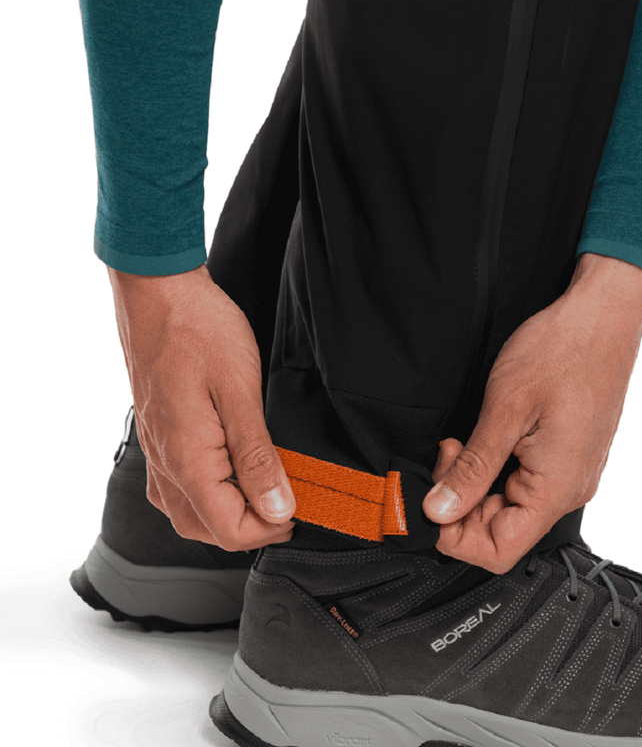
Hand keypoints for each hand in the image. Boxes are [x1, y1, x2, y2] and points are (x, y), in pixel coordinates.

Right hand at [108, 263, 295, 549]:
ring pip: (189, 512)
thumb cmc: (198, 330)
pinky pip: (178, 485)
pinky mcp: (159, 433)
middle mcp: (166, 464)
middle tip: (288, 499)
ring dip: (229, 513)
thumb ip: (258, 457)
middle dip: (251, 526)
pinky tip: (233, 471)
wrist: (157, 291)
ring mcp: (158, 450)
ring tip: (266, 487)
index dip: (271, 529)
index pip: (229, 532)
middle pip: (207, 530)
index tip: (302, 507)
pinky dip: (209, 493)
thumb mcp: (240, 392)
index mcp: (188, 461)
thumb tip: (277, 507)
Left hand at [423, 254, 641, 571]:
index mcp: (556, 488)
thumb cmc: (562, 351)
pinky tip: (482, 438)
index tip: (430, 500)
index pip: (498, 552)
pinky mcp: (566, 456)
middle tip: (445, 455)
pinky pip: (523, 482)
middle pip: (501, 530)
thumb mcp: (504, 410)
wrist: (601, 316)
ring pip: (509, 506)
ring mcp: (570, 473)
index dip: (454, 536)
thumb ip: (472, 469)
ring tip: (461, 441)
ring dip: (475, 482)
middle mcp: (569, 489)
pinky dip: (493, 468)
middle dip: (459, 501)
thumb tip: (440, 510)